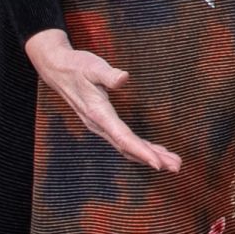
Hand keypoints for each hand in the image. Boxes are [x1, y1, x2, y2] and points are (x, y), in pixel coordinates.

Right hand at [26, 26, 172, 172]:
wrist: (57, 69)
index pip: (124, 138)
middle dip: (153, 158)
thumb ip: (108, 75)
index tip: (158, 163)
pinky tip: (155, 151)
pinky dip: (140, 149)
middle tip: (176, 167)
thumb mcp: (93, 67)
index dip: (142, 152)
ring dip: (149, 156)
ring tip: (173, 164)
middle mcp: (99, 125)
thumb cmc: (77, 66)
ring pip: (127, 148)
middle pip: (128, 148)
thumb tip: (124, 77)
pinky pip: (124, 141)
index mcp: (98, 114)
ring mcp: (101, 127)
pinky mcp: (103, 124)